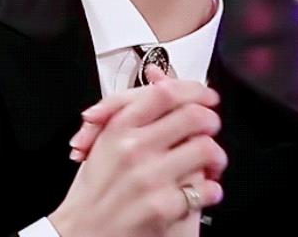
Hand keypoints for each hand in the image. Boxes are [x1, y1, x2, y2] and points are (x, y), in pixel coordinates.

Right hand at [48, 65, 225, 236]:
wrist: (81, 234)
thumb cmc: (95, 188)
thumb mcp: (105, 139)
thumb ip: (133, 107)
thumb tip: (159, 76)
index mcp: (119, 127)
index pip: (165, 93)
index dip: (194, 90)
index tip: (206, 97)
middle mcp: (134, 148)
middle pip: (193, 116)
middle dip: (211, 121)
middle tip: (211, 129)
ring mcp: (149, 177)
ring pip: (205, 149)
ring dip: (216, 157)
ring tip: (211, 164)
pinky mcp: (162, 207)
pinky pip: (205, 189)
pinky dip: (211, 191)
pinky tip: (202, 192)